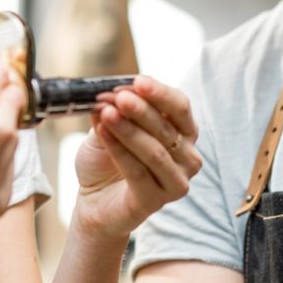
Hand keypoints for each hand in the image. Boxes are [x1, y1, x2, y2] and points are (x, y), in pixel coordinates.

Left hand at [70, 75, 200, 246]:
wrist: (94, 201)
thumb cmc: (106, 161)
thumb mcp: (108, 128)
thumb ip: (112, 111)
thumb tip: (108, 94)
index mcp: (183, 132)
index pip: (180, 106)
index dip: (159, 92)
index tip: (137, 81)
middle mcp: (188, 157)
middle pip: (167, 127)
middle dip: (140, 109)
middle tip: (118, 96)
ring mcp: (177, 181)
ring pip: (155, 150)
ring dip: (129, 129)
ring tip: (106, 112)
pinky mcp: (158, 200)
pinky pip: (138, 171)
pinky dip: (119, 150)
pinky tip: (102, 133)